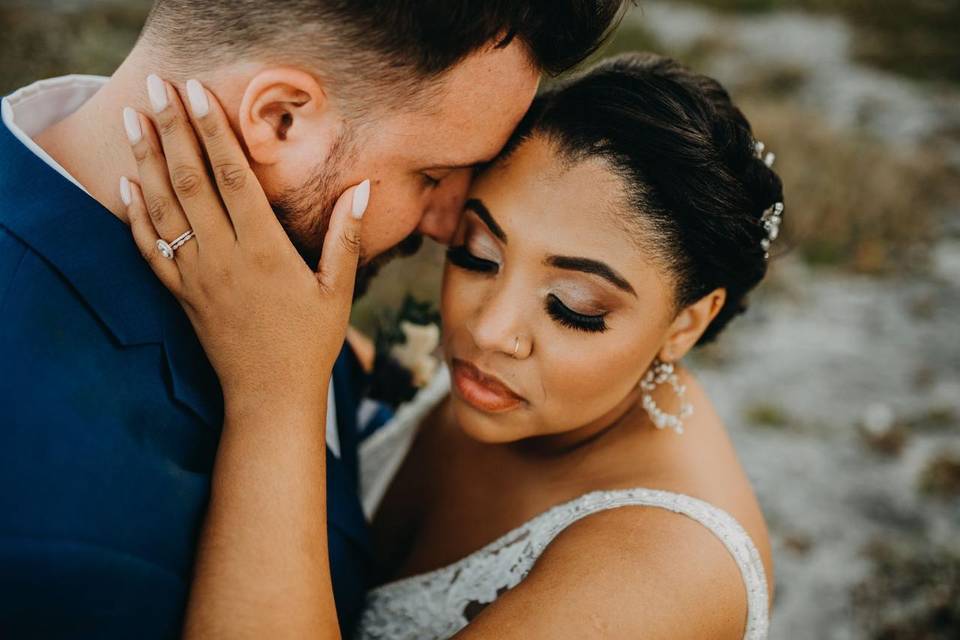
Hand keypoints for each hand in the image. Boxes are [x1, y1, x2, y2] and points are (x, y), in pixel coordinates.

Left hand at [121, 77, 369, 404]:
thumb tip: (362, 189)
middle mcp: (223, 257)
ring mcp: (196, 275)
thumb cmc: (310, 343)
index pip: (232, 177)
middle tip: (158, 86)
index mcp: (263, 250)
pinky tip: (126, 184)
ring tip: (135, 120)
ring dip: (146, 160)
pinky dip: (135, 214)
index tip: (199, 94)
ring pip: (164, 208)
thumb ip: (345, 237)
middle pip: (190, 181)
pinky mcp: (180, 293)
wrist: (268, 396)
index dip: (214, 132)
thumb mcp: (337, 290)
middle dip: (173, 129)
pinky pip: (150, 247)